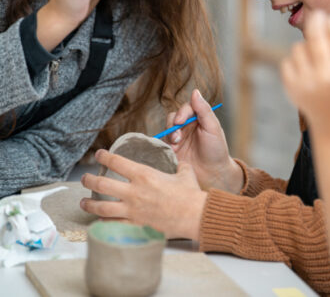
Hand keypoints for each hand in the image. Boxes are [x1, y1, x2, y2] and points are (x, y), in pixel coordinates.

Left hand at [80, 150, 206, 240]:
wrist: (194, 215)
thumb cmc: (190, 194)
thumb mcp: (185, 172)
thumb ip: (179, 167)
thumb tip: (180, 165)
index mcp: (144, 175)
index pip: (117, 162)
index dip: (104, 157)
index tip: (99, 155)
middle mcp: (134, 192)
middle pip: (102, 184)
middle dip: (89, 181)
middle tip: (85, 179)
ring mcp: (132, 210)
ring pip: (101, 207)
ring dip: (89, 204)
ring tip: (83, 202)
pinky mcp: (135, 226)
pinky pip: (113, 224)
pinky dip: (103, 222)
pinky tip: (99, 220)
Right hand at [164, 90, 242, 193]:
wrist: (213, 175)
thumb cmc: (216, 151)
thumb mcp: (213, 128)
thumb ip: (204, 110)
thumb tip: (195, 91)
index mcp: (198, 118)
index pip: (186, 108)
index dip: (182, 113)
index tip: (181, 121)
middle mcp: (187, 126)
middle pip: (173, 117)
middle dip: (173, 125)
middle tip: (177, 136)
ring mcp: (178, 138)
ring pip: (167, 129)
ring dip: (169, 135)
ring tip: (176, 145)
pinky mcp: (171, 150)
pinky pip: (162, 142)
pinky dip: (164, 144)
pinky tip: (171, 150)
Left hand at [281, 11, 329, 136]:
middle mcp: (326, 76)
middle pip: (314, 36)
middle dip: (316, 21)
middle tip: (317, 16)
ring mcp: (306, 83)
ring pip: (298, 47)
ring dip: (306, 46)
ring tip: (316, 56)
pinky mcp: (292, 88)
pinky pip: (287, 62)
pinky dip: (295, 62)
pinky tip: (306, 69)